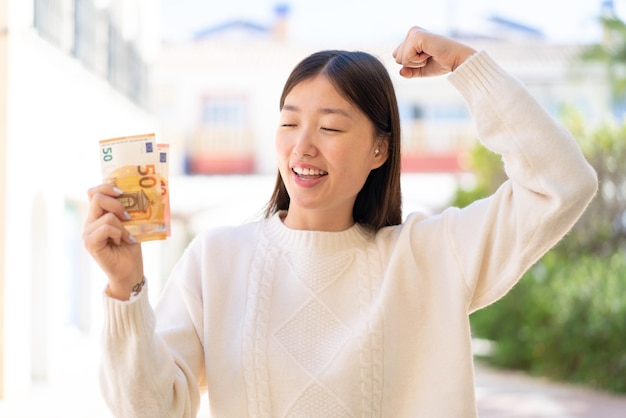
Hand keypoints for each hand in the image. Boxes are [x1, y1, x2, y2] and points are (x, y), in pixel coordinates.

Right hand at [83, 184, 143, 299]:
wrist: (130, 272)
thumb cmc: (130, 248)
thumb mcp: (130, 224)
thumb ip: (125, 210)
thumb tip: (134, 193)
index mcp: (97, 216)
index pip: (94, 192)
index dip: (106, 187)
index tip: (122, 192)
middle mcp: (89, 223)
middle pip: (97, 197)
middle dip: (117, 203)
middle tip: (128, 217)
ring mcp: (87, 234)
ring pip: (107, 216)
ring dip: (122, 226)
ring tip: (127, 237)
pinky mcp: (90, 243)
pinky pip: (106, 228)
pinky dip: (118, 233)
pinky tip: (122, 242)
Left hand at [392, 26, 476, 77]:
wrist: (457, 60)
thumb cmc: (442, 63)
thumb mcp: (421, 70)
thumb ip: (409, 72)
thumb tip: (400, 72)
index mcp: (412, 37)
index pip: (397, 57)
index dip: (411, 65)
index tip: (426, 58)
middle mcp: (412, 32)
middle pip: (397, 58)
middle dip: (412, 64)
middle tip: (428, 57)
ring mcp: (414, 32)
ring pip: (400, 58)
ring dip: (416, 63)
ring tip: (429, 55)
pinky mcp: (416, 36)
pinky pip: (406, 57)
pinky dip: (418, 61)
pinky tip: (429, 53)